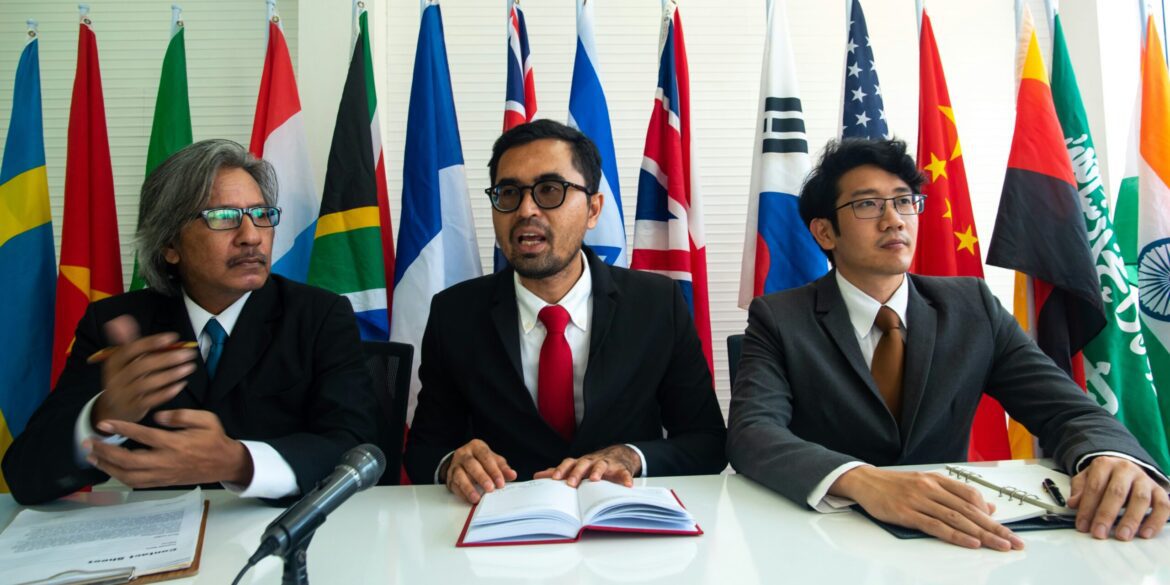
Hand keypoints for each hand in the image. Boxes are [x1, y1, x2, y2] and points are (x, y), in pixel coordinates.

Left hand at [83, 409, 252, 487]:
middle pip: (128, 460)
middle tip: (89, 443)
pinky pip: (136, 483)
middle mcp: (166, 461)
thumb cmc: (215, 440)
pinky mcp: (162, 482)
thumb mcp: (206, 419)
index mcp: (175, 443)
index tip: (104, 424)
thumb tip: (157, 416)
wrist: (225, 464)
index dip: (121, 429)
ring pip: (128, 475)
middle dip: (105, 453)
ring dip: (108, 467)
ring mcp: (163, 474)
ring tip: (93, 457)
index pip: (143, 436)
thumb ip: (181, 415)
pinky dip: (119, 477)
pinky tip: (109, 469)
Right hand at [92, 315, 197, 424]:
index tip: (173, 337)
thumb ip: (127, 341)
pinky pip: (152, 400)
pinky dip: (168, 392)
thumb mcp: (122, 360)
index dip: (151, 342)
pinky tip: (182, 384)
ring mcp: (122, 395)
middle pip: (141, 366)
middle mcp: (114, 378)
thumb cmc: (124, 378)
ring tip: (190, 367)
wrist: (112, 410)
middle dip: (168, 359)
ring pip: (148, 383)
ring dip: (172, 374)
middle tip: (189, 354)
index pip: (131, 349)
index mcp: (113, 362)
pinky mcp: (133, 408)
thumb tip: (122, 319)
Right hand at [441, 439, 516, 503]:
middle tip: (490, 489)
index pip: (486, 457)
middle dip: (481, 477)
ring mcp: (455, 465)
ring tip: (477, 498)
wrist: (461, 461)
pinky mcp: (449, 477)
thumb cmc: (481, 460)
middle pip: (472, 464)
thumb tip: (512, 475)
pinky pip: (454, 485)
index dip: (494, 470)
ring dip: (469, 487)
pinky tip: (469, 499)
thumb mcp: (493, 460)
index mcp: (476, 447)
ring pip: (460, 475)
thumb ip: (503, 468)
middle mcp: (464, 454)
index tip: (501, 483)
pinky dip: (462, 493)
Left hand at [533, 445, 641, 487]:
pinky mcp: (622, 469)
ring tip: (595, 480)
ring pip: (601, 465)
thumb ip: (559, 472)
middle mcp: (593, 461)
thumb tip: (537, 476)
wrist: (619, 456)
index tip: (554, 479)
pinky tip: (627, 485)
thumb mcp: (576, 468)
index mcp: (581, 462)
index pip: (569, 463)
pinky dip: (626, 478)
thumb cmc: (593, 465)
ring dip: (598, 472)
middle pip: (583, 464)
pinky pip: (624, 473)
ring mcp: (607, 464)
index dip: (561, 470)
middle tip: (570, 483)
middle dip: (576, 473)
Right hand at [831, 466, 1023, 550]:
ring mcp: (919, 500)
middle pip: (969, 510)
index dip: (991, 514)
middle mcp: (931, 488)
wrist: (865, 481)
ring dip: (981, 534)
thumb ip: (955, 495)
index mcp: (937, 480)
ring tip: (998, 546)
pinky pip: (936, 526)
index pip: (971, 496)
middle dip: (994, 528)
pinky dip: (955, 535)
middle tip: (1012, 542)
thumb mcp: (927, 484)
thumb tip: (985, 507)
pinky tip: (970, 542)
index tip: (1007, 530)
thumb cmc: (895, 485)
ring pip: (957, 519)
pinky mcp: (907, 513)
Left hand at [1068, 456, 1169, 540]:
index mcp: (1105, 464)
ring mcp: (1144, 479)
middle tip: (1099, 533)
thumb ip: (1079, 490)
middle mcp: (1126, 469)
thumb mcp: (1086, 478)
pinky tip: (1145, 533)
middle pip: (1117, 492)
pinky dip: (1155, 520)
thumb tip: (1073, 503)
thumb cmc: (1104, 478)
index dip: (1087, 507)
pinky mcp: (1159, 490)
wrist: (1125, 468)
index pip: (1094, 486)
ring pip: (1141, 499)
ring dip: (1131, 519)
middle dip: (1106, 515)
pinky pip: (1163, 506)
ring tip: (1122, 535)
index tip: (1083, 526)